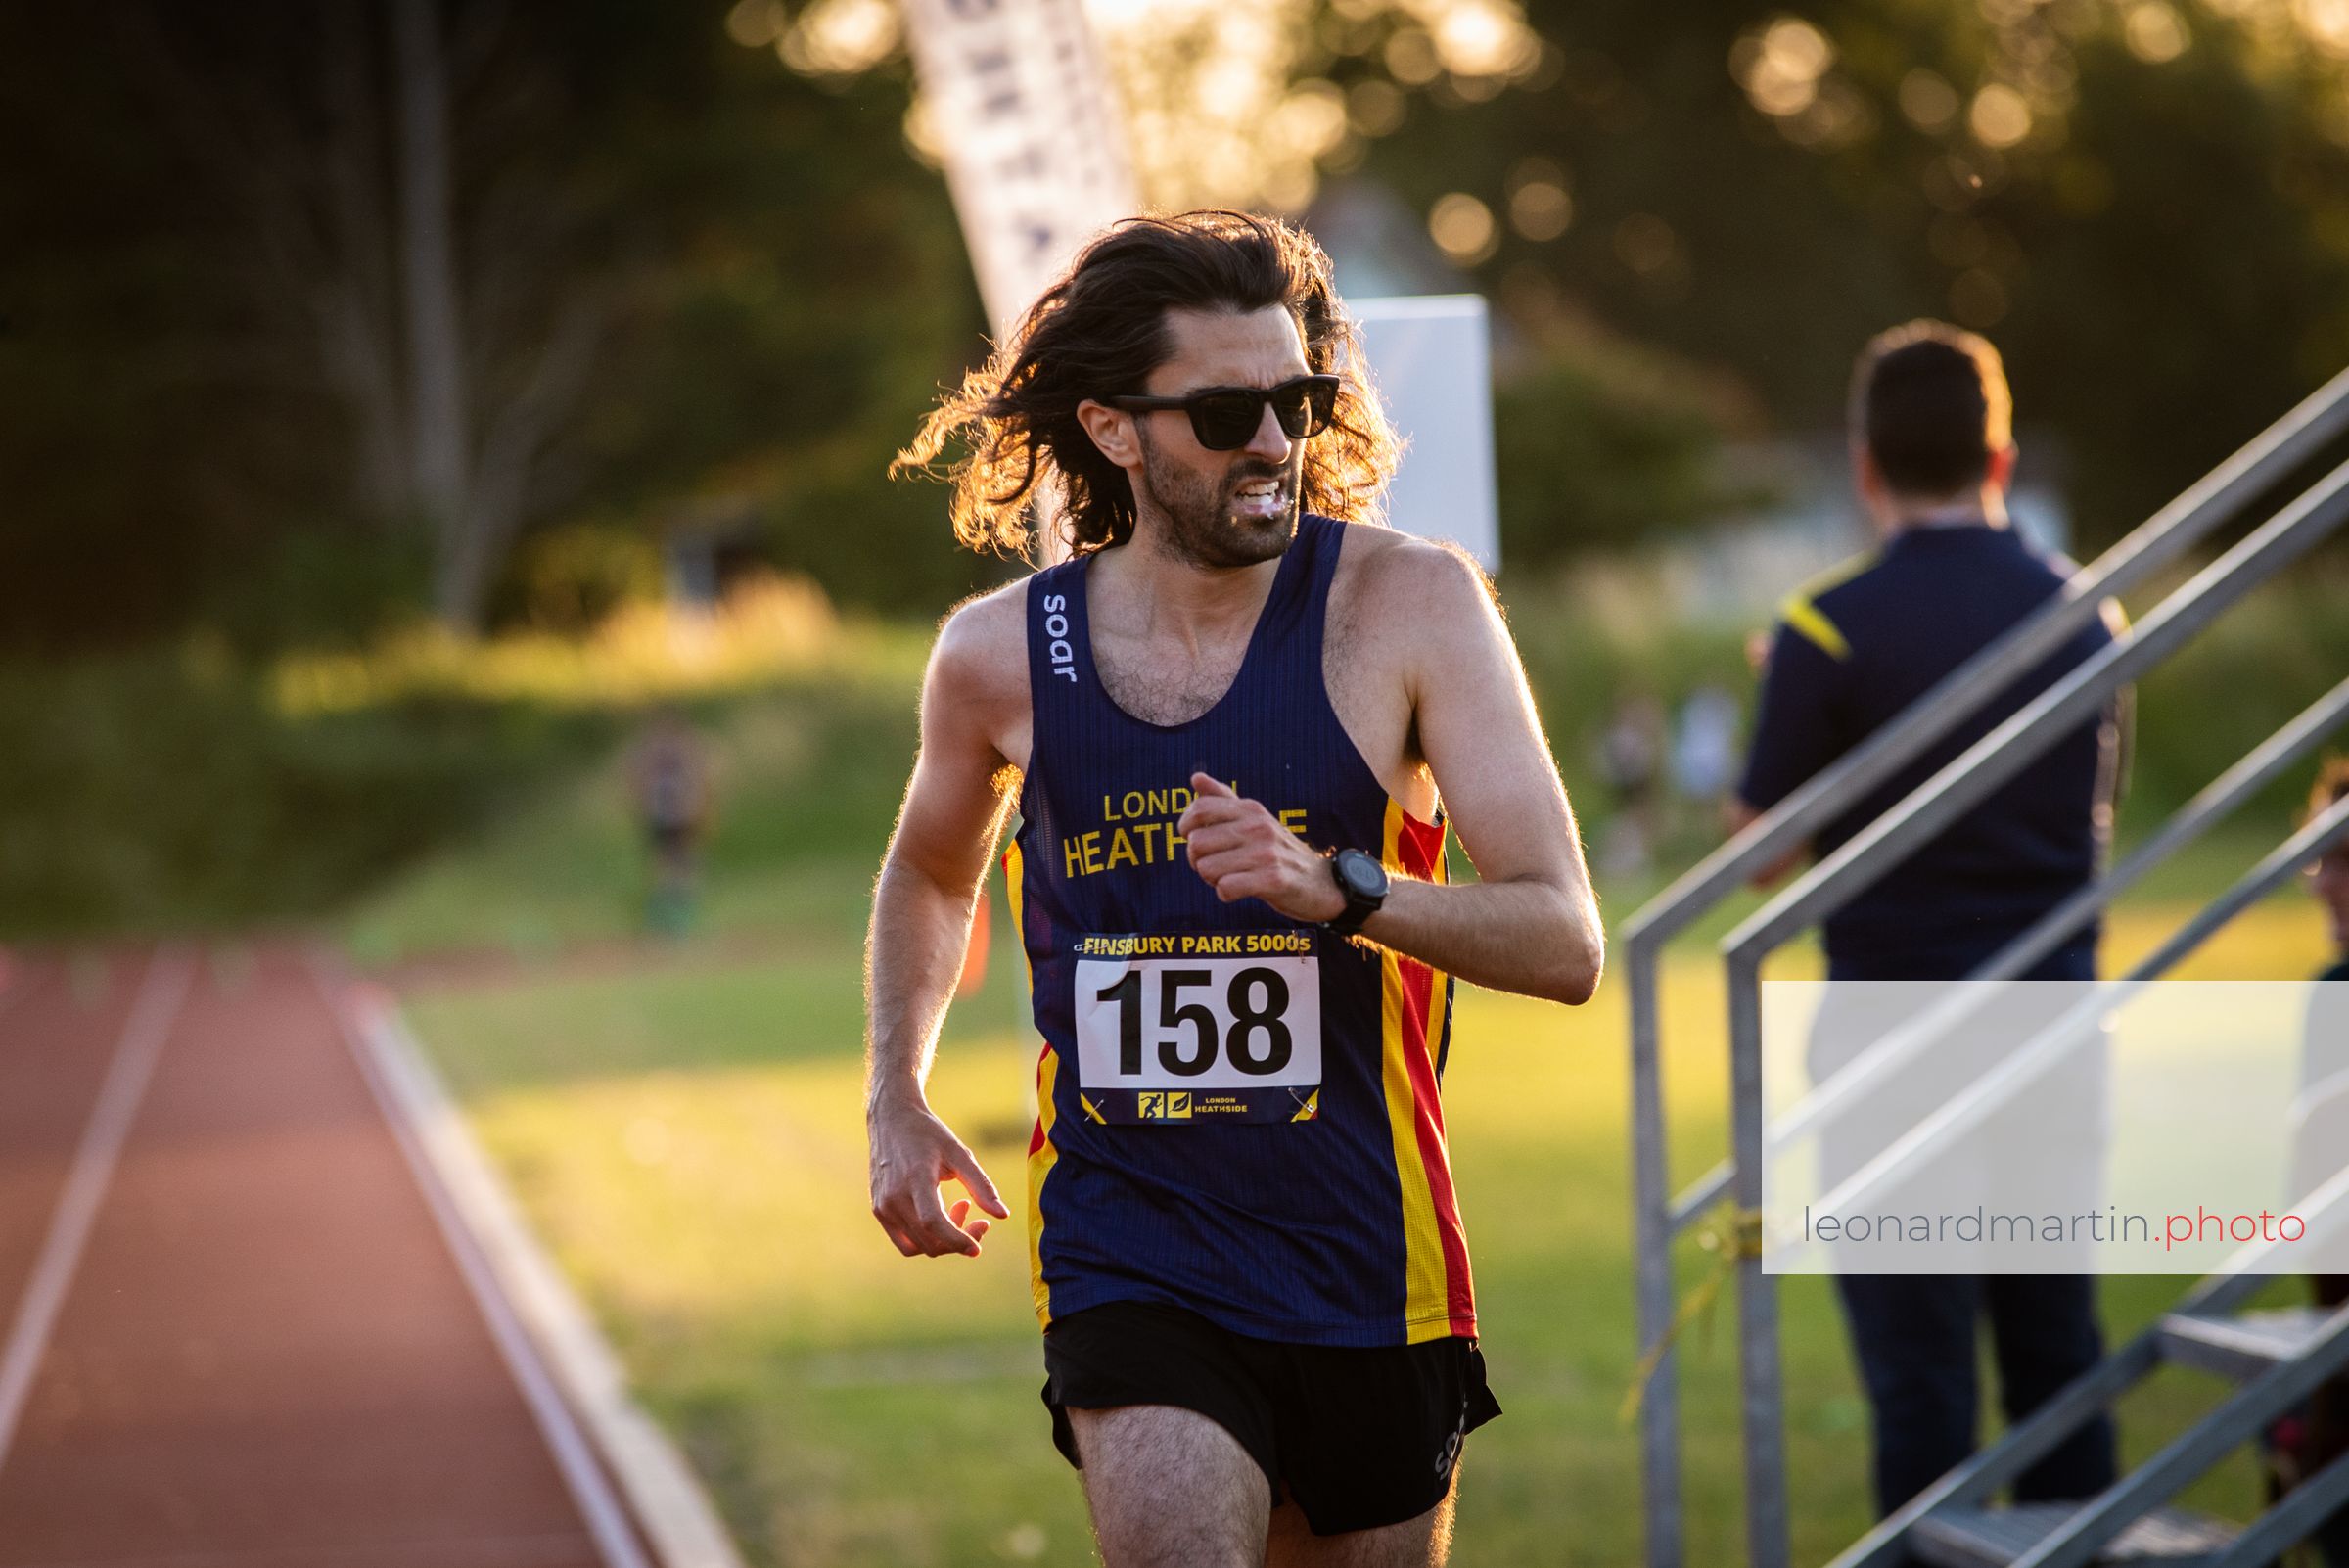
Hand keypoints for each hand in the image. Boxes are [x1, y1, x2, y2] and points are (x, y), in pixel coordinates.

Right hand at [867, 1092, 1009, 1257]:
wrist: (892, 1120)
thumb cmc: (929, 1135)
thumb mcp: (959, 1153)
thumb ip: (981, 1185)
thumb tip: (1003, 1215)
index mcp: (914, 1179)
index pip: (933, 1223)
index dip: (957, 1241)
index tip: (978, 1246)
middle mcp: (893, 1198)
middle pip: (929, 1241)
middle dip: (959, 1240)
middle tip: (981, 1220)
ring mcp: (882, 1207)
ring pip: (917, 1247)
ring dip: (943, 1241)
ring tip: (960, 1210)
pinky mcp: (879, 1211)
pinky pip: (905, 1241)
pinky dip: (926, 1238)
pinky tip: (941, 1214)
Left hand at [1177, 773, 1346, 921]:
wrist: (1321, 882)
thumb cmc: (1278, 852)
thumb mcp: (1254, 820)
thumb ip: (1223, 800)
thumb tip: (1195, 778)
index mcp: (1250, 809)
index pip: (1200, 809)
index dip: (1186, 826)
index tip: (1192, 839)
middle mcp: (1258, 827)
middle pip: (1196, 843)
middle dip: (1197, 860)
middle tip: (1217, 865)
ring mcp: (1266, 853)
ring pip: (1207, 869)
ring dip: (1212, 880)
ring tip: (1232, 877)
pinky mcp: (1273, 880)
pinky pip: (1226, 889)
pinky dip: (1226, 894)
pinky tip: (1241, 890)